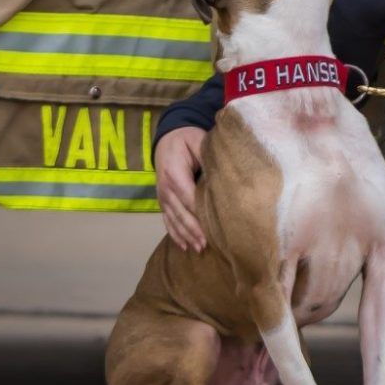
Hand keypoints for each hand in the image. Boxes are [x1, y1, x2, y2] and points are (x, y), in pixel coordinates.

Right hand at [154, 126, 207, 251]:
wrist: (168, 136)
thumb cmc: (187, 139)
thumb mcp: (199, 141)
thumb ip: (208, 156)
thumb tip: (223, 173)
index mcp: (174, 173)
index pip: (188, 197)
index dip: (199, 214)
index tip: (213, 227)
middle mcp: (165, 188)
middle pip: (180, 213)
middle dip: (193, 230)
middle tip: (207, 245)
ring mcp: (162, 196)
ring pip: (173, 220)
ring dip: (185, 235)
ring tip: (199, 248)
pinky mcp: (163, 200)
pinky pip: (167, 220)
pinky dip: (175, 233)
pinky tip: (184, 246)